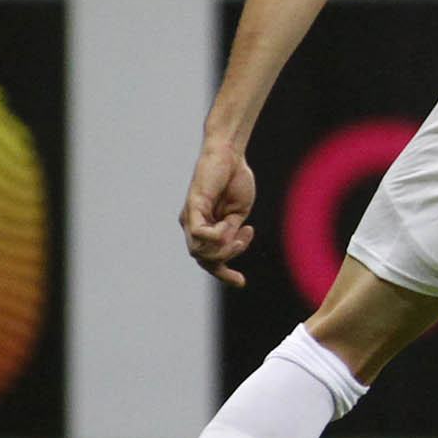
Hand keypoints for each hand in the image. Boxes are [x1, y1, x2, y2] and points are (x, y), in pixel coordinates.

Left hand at [183, 139, 258, 286]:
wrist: (231, 155)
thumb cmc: (235, 180)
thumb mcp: (238, 213)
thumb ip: (231, 232)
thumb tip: (227, 247)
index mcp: (206, 228)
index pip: (209, 260)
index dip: (224, 274)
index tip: (241, 282)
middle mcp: (193, 225)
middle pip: (204, 259)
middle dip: (228, 258)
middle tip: (246, 237)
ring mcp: (190, 217)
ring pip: (200, 251)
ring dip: (225, 247)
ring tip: (241, 229)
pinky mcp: (192, 207)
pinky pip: (199, 234)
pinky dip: (216, 236)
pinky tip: (230, 224)